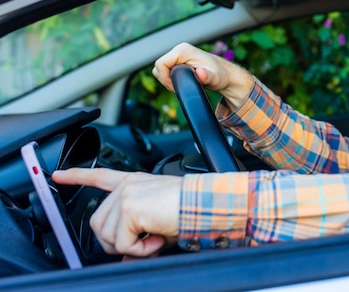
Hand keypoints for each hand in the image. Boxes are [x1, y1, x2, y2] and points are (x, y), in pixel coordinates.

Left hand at [52, 168, 181, 256]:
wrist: (203, 203)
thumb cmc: (189, 208)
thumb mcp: (158, 222)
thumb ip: (137, 236)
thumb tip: (126, 258)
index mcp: (134, 183)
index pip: (100, 177)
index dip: (77, 176)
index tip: (58, 175)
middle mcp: (127, 186)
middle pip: (99, 223)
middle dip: (118, 241)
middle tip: (146, 241)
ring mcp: (125, 197)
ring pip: (107, 236)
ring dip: (131, 246)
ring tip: (154, 238)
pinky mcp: (128, 209)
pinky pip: (123, 244)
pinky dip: (141, 250)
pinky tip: (157, 239)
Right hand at [153, 42, 253, 109]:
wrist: (224, 74)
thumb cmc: (220, 75)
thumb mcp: (215, 78)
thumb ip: (207, 76)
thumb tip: (200, 73)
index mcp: (183, 50)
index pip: (160, 63)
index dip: (164, 78)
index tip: (175, 87)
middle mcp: (179, 49)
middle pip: (159, 66)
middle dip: (165, 79)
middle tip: (179, 88)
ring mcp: (178, 54)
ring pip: (161, 68)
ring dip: (167, 79)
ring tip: (180, 86)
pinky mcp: (178, 60)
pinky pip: (166, 69)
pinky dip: (170, 78)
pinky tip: (181, 82)